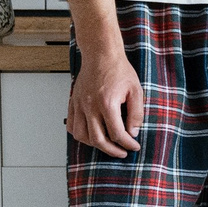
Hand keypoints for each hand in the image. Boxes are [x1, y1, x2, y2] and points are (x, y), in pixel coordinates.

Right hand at [68, 42, 144, 156]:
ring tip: (107, 145)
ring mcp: (79, 105)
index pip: (117, 134)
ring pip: (81, 135)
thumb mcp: (136, 90)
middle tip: (122, 152)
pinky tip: (91, 135)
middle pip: (98, 140)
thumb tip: (132, 133)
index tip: (134, 146)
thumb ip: (136, 113)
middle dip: (112, 150)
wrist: (101, 54)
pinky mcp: (73, 102)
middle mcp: (90, 106)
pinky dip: (80, 134)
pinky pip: (71, 125)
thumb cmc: (119, 70)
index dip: (128, 144)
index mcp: (107, 104)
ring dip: (94, 144)